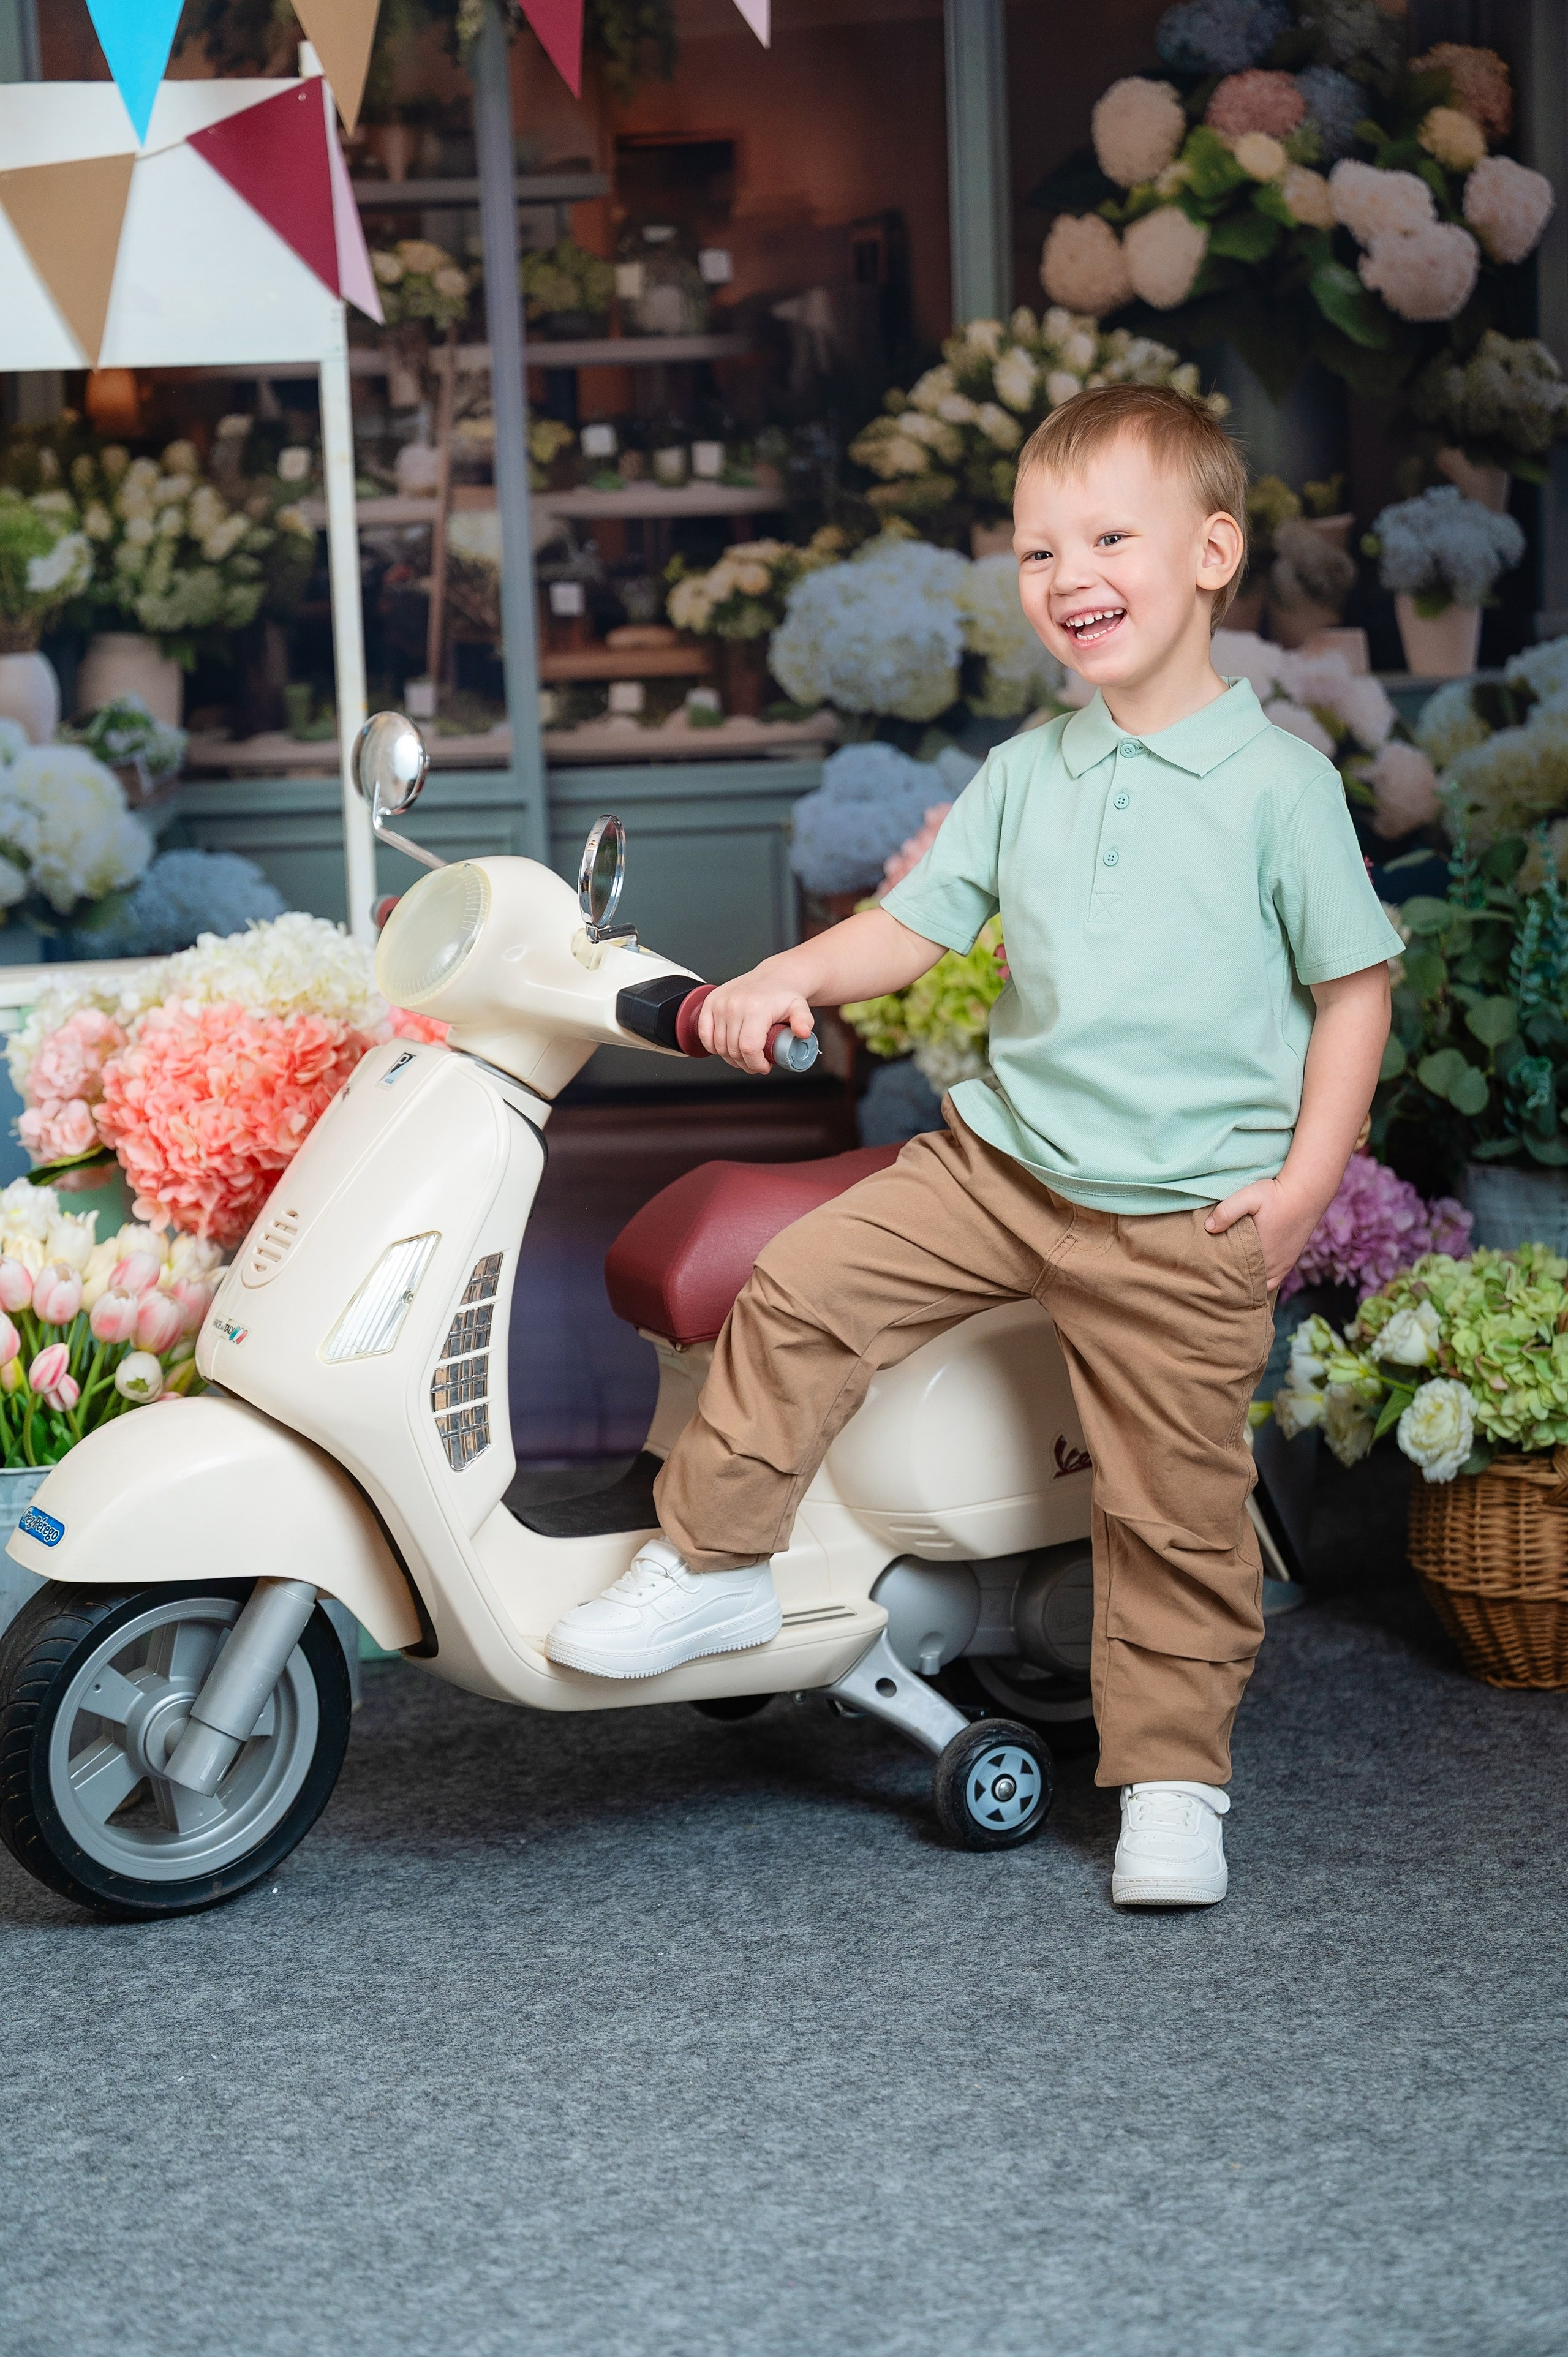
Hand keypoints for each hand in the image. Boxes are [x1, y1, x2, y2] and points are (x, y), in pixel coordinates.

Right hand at [697, 970, 814, 1073]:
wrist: (773, 977)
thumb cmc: (784, 995)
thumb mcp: (800, 1008)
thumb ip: (804, 1021)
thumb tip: (803, 1033)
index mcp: (756, 1008)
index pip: (748, 1048)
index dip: (755, 1064)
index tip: (764, 1066)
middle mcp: (735, 1005)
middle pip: (733, 1050)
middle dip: (746, 1064)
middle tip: (756, 1064)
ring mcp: (720, 1004)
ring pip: (719, 1046)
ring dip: (730, 1058)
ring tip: (744, 1057)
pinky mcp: (710, 1003)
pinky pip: (704, 1034)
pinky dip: (712, 1046)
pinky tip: (725, 1048)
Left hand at [1205, 1177, 1321, 1293]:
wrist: (1306, 1193)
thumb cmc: (1276, 1195)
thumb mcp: (1248, 1197)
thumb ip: (1227, 1212)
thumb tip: (1209, 1227)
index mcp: (1259, 1253)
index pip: (1235, 1275)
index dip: (1222, 1274)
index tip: (1211, 1268)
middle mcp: (1272, 1265)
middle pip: (1246, 1282)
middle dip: (1233, 1279)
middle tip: (1217, 1273)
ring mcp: (1282, 1266)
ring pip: (1260, 1285)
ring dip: (1248, 1281)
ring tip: (1233, 1274)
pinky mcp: (1289, 1263)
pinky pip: (1272, 1282)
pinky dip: (1262, 1282)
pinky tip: (1251, 1275)